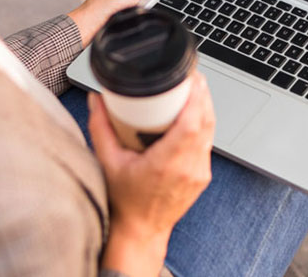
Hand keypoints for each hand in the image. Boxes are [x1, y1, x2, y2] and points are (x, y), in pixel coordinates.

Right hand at [89, 73, 214, 274]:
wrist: (141, 230)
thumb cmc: (124, 201)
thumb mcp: (107, 162)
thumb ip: (100, 127)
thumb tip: (97, 99)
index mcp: (167, 163)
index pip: (192, 123)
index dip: (196, 98)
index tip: (192, 79)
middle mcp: (188, 167)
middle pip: (206, 122)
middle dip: (202, 95)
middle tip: (192, 76)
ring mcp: (199, 172)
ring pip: (210, 131)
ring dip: (205, 108)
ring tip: (194, 89)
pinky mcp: (203, 174)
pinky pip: (207, 142)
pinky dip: (203, 124)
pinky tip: (194, 113)